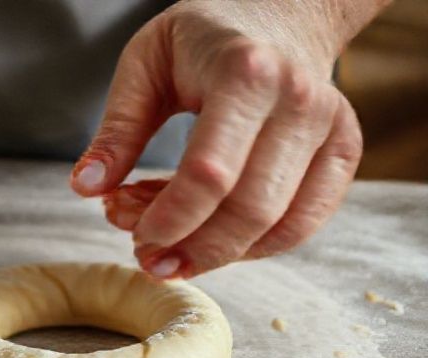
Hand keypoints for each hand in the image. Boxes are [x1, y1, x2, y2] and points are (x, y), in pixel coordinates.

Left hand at [70, 0, 365, 278]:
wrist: (280, 8)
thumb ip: (117, 129)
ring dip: (218, 253)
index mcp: (244, 73)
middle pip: (248, 209)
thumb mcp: (144, 65)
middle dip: (193, 249)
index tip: (136, 239)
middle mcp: (297, 100)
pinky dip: (255, 247)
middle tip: (149, 260)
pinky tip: (213, 241)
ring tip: (172, 251)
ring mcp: (329, 126)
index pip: (208, 174)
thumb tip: (85, 188)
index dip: (170, 220)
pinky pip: (305, 223)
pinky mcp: (343, 149)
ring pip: (279, 224)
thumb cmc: (201, 38)